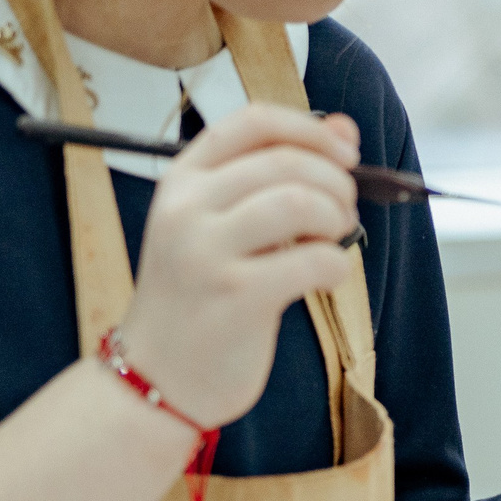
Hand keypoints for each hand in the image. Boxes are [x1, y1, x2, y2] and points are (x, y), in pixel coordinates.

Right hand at [115, 108, 357, 426]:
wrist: (154, 378)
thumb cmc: (198, 298)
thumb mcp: (221, 226)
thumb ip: (277, 177)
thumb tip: (344, 128)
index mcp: (182, 181)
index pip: (252, 122)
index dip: (310, 129)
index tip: (346, 152)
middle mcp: (186, 209)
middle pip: (286, 162)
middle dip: (335, 183)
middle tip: (343, 213)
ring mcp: (205, 252)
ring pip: (300, 203)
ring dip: (336, 218)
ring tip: (331, 241)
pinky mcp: (236, 297)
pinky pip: (314, 259)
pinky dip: (337, 266)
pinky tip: (325, 279)